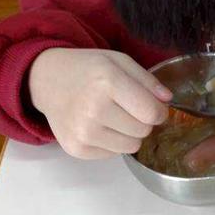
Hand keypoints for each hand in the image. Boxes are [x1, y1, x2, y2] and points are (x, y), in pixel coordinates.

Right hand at [29, 48, 170, 159]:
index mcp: (108, 82)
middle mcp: (94, 109)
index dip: (159, 111)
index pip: (151, 113)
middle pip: (143, 131)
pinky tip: (99, 125)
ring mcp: (83, 132)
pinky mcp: (76, 149)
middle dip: (143, 121)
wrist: (47, 80)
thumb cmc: (87, 68)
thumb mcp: (118, 61)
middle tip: (129, 109)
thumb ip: (147, 80)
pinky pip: (113, 154)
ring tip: (114, 117)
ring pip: (131, 147)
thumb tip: (167, 101)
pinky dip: (112, 142)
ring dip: (130, 134)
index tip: (154, 106)